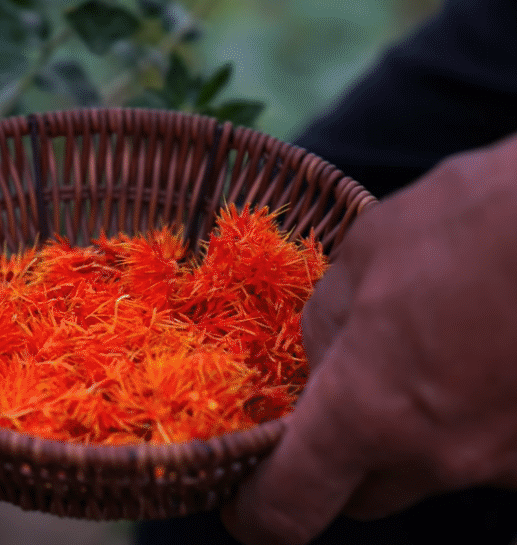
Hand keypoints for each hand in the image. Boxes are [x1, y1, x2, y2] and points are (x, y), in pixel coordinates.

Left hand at [219, 132, 516, 544]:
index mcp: (368, 409)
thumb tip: (322, 359)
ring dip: (418, 429)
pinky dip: (475, 416)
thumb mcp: (365, 252)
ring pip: (434, 470)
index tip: (244, 506)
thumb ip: (330, 321)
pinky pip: (490, 450)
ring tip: (432, 345)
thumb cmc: (470, 223)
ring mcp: (504, 464)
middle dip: (339, 462)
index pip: (291, 506)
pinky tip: (482, 352)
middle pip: (364, 496)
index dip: (258, 512)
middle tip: (339, 396)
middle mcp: (438, 458)